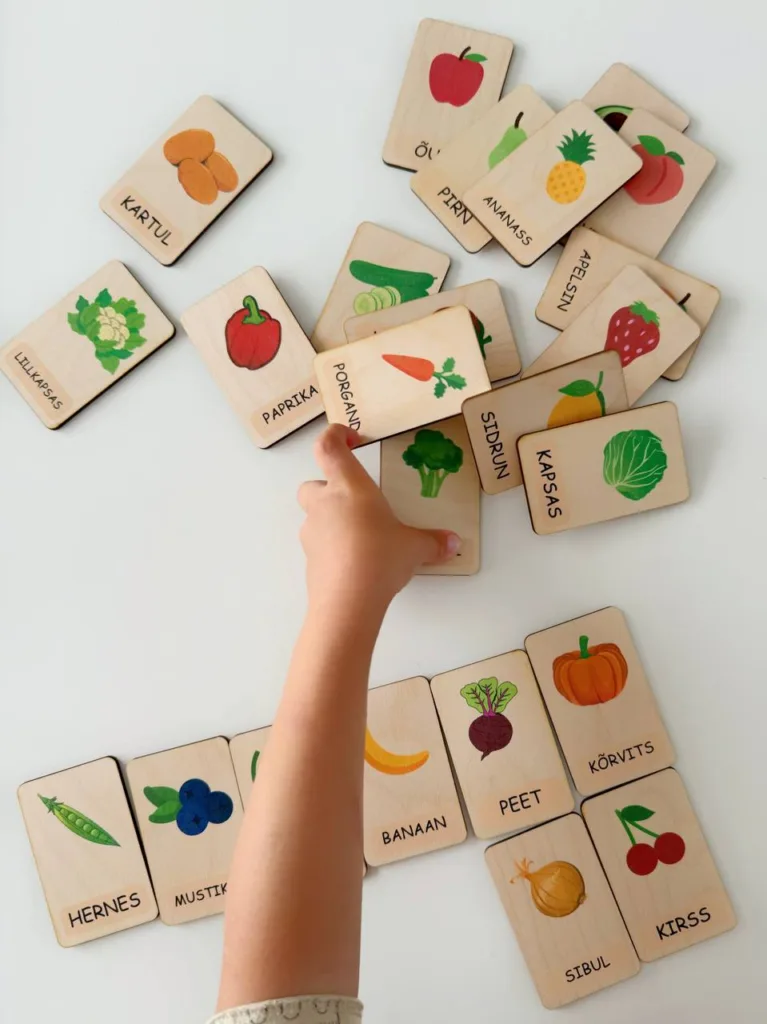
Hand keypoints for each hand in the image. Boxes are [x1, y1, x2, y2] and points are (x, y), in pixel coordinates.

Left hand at [298, 425, 460, 613]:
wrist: (348, 601)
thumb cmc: (380, 557)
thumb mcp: (414, 547)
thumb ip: (433, 542)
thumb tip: (453, 543)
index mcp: (348, 486)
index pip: (328, 446)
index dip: (335, 435)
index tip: (352, 439)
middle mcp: (325, 504)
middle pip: (312, 483)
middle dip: (328, 487)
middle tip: (355, 500)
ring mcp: (312, 533)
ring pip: (314, 517)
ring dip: (331, 520)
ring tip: (362, 537)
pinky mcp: (310, 561)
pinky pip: (319, 546)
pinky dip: (333, 548)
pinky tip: (355, 564)